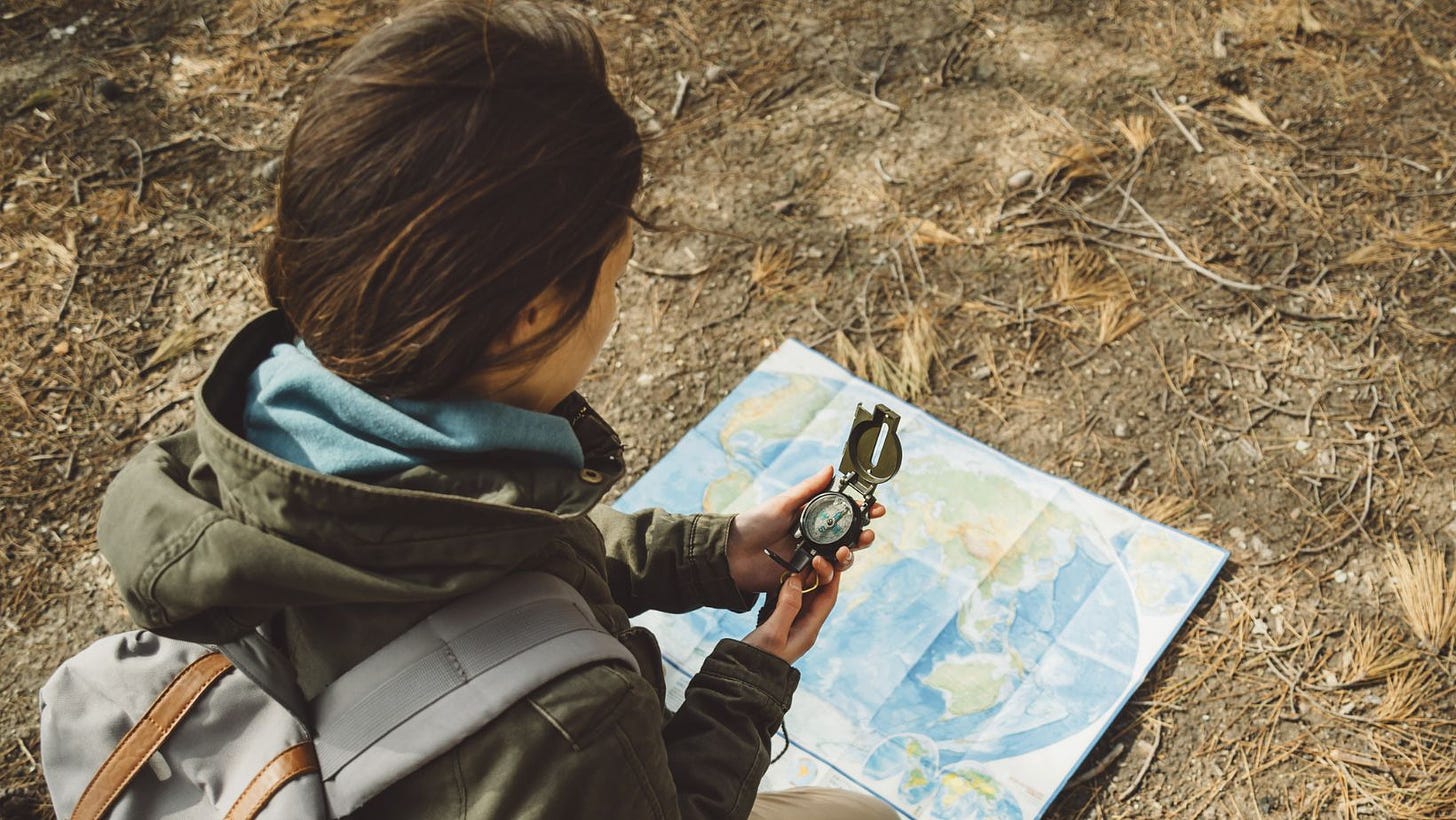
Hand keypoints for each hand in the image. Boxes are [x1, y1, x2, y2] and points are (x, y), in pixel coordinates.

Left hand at [726, 466, 885, 594]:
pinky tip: (820, 563)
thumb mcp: (783, 503)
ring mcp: (813, 557)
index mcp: (814, 516)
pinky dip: (828, 570)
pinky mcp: (806, 575)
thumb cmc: (755, 523)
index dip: (863, 511)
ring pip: (842, 558)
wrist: (734, 554)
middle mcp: (817, 536)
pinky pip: (826, 575)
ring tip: (843, 551)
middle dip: (863, 536)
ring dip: (849, 555)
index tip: (876, 508)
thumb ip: (809, 489)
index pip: (845, 513)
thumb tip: (831, 468)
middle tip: (867, 534)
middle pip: (850, 537)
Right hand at [741, 555, 838, 663]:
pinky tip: (782, 575)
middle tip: (810, 555)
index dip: (831, 578)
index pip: (827, 598)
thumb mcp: (774, 632)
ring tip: (799, 559)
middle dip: (815, 575)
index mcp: (809, 630)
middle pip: (817, 595)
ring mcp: (791, 625)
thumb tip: (797, 580)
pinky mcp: (778, 623)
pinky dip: (786, 587)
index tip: (831, 558)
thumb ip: (787, 605)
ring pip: (802, 596)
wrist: (743, 677)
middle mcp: (804, 626)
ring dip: (801, 579)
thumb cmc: (759, 659)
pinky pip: (787, 600)